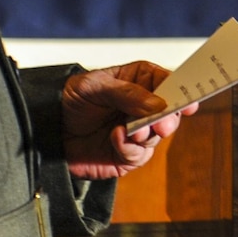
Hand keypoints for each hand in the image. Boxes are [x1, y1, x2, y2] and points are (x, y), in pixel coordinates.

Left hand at [59, 61, 196, 179]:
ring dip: (145, 135)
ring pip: (158, 136)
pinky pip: (140, 155)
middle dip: (168, 119)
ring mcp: (137, 132)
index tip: (190, 102)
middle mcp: (144, 107)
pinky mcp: (127, 155)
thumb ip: (127, 94)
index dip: (184, 90)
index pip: (170, 82)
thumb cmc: (70, 99)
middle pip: (171, 113)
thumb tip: (158, 104)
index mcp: (140, 81)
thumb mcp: (94, 87)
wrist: (47, 130)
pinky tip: (115, 139)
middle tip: (162, 124)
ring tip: (128, 130)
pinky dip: (129, 149)